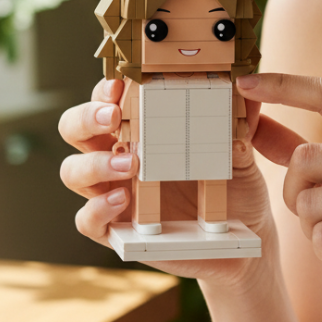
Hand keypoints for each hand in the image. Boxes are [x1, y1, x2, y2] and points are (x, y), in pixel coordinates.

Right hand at [58, 78, 276, 286]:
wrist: (243, 237)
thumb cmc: (235, 187)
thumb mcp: (241, 152)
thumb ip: (240, 123)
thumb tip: (248, 88)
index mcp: (141, 129)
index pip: (107, 99)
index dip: (104, 89)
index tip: (118, 84)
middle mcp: (118, 156)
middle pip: (76, 128)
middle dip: (86, 118)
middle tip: (111, 117)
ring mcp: (112, 193)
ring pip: (73, 171)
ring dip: (94, 164)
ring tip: (130, 164)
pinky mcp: (115, 230)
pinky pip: (87, 221)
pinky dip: (97, 210)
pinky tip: (122, 201)